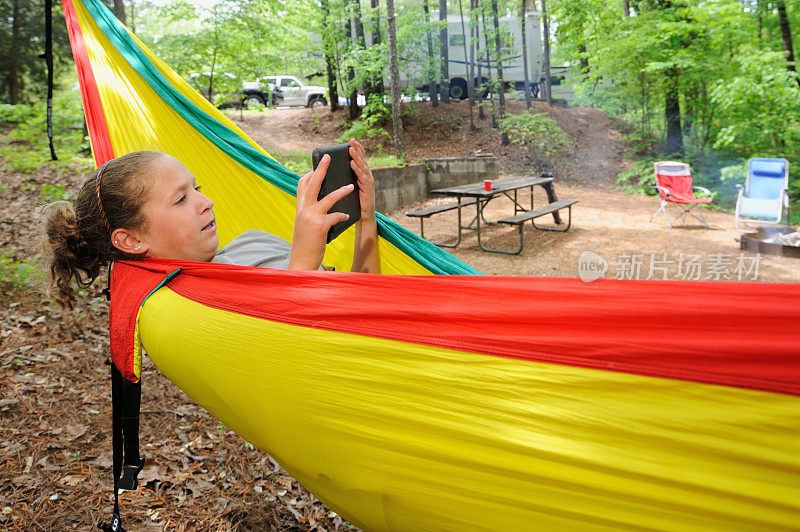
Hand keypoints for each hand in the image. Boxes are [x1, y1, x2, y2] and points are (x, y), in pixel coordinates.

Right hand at [288, 154, 354, 269]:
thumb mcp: (303, 224)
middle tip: (328, 157)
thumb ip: (309, 212)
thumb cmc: (305, 243)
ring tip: (351, 186)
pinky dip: (342, 215)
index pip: (302, 184)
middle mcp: (304, 209)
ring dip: (342, 191)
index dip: (310, 174)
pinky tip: (347, 215)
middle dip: (321, 169)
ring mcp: (312, 217)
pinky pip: (336, 216)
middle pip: (313, 183)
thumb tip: (319, 202)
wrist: (301, 260)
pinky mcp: (321, 226)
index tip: (318, 167)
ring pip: (328, 197)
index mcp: (300, 207)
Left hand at [348, 138, 375, 220]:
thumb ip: (346, 179)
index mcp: (363, 175)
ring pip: (362, 166)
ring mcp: (369, 181)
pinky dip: (357, 169)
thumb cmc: (356, 203)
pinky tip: (352, 163)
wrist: (364, 217)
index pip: (360, 159)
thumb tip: (333, 171)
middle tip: (352, 140)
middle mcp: (367, 176)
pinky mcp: (368, 188)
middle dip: (357, 149)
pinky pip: (362, 177)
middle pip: (362, 159)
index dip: (357, 149)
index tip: (352, 140)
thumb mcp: (350, 188)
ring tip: (351, 149)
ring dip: (356, 157)